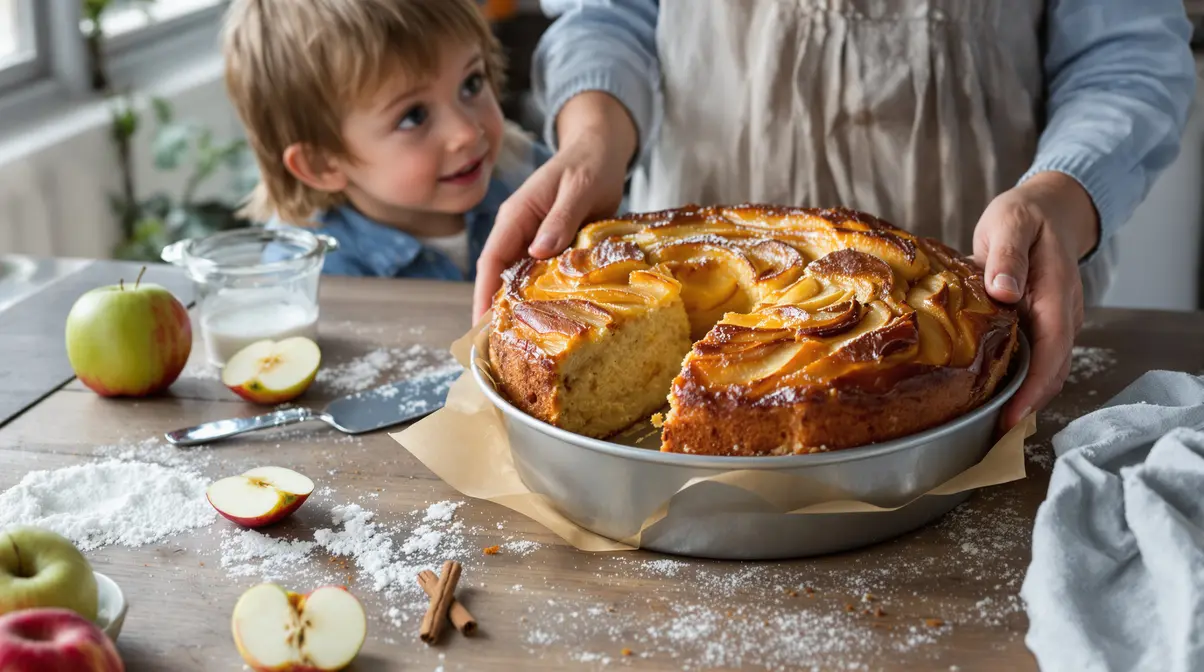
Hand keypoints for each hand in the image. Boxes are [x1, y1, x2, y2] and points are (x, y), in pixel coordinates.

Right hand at [472, 92, 637, 321]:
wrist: (602, 151)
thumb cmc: (589, 164)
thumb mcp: (578, 188)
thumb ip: (560, 218)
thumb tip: (538, 251)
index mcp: (516, 215)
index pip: (491, 260)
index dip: (484, 294)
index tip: (482, 326)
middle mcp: (520, 231)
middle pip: (501, 277)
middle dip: (497, 310)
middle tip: (501, 348)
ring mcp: (536, 240)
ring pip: (522, 280)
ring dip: (522, 308)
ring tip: (524, 344)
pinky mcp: (555, 247)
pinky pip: (544, 277)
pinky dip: (545, 298)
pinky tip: (553, 322)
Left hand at [972, 171, 1100, 430]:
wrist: (1048, 208)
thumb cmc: (1024, 215)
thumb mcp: (1010, 224)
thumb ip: (1006, 256)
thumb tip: (1004, 291)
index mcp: (1056, 293)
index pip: (1052, 351)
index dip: (1033, 388)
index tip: (1011, 416)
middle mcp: (1062, 314)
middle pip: (1052, 370)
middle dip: (1028, 404)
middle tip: (992, 434)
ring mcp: (1056, 320)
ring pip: (1046, 367)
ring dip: (1024, 396)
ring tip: (989, 422)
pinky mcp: (1044, 322)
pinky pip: (1036, 356)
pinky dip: (1019, 377)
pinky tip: (991, 390)